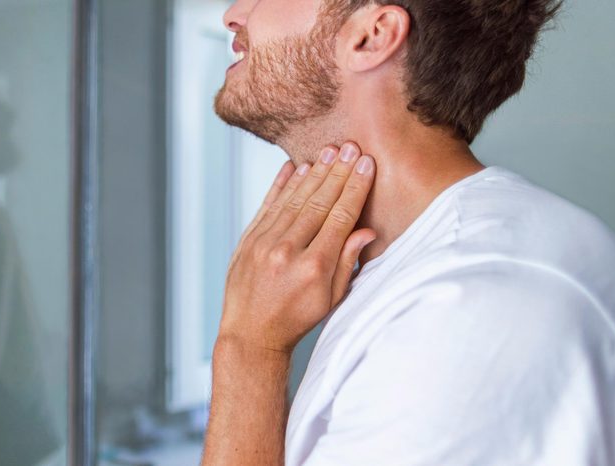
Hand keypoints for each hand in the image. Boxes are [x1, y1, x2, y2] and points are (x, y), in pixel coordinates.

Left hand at [217, 142, 376, 353]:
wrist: (250, 334)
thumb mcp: (331, 299)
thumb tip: (367, 231)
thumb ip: (348, 263)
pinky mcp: (248, 240)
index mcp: (313, 267)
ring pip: (294, 199)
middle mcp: (287, 251)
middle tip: (351, 147)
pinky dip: (282, 184)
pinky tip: (295, 167)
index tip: (366, 166)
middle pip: (319, 202)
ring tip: (330, 152)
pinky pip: (268, 205)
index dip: (355, 189)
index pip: (340, 217)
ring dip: (314, 173)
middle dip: (338, 172)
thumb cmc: (295, 320)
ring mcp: (264, 243)